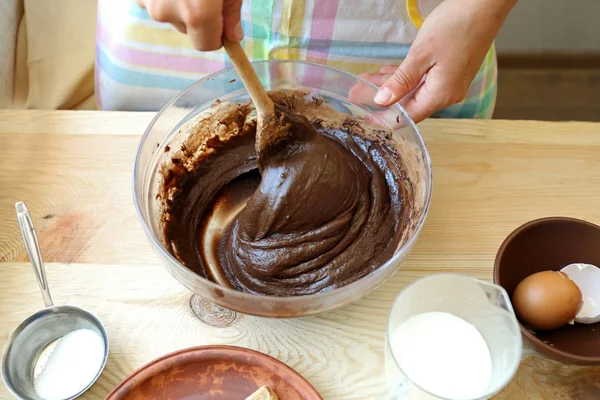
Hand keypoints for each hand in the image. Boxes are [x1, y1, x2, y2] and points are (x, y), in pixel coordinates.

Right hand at [136, 0, 242, 50]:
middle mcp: (168, 13)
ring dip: (179, 4)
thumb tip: (233, 36)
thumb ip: (232, 12)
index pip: (207, 45)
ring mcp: (148, 1)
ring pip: (170, 14)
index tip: (222, 19)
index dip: (217, 34)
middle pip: (188, 30)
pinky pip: (153, 1)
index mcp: (197, 14)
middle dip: (197, 16)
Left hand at [372, 0, 515, 122]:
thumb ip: (400, 81)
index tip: (363, 116)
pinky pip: (422, 81)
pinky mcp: (450, 72)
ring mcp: (450, 83)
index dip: (383, 118)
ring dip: (391, 85)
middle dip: (382, 99)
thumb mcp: (421, 54)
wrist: (485, 5)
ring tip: (366, 79)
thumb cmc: (456, 26)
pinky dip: (404, 78)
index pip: (406, 117)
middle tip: (356, 93)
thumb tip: (381, 102)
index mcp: (441, 95)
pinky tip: (387, 73)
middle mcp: (447, 94)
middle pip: (408, 104)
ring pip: (413, 91)